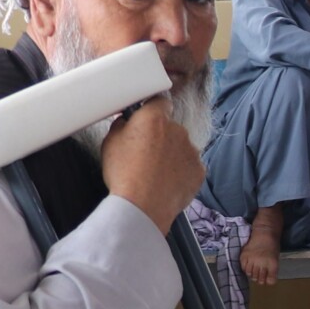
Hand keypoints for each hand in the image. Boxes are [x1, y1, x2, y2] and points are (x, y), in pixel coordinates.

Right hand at [100, 97, 205, 233]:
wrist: (142, 207)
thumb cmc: (124, 174)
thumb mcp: (110, 142)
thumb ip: (121, 125)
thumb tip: (127, 121)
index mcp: (155, 118)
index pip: (159, 101)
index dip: (152, 110)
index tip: (147, 118)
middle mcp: (178, 130)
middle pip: (170, 127)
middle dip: (160, 137)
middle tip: (145, 154)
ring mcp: (191, 151)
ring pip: (181, 147)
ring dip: (171, 155)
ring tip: (154, 173)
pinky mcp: (199, 171)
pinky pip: (190, 166)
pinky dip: (181, 172)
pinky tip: (166, 182)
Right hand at [238, 227, 281, 287]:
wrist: (264, 234)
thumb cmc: (272, 247)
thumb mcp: (276, 259)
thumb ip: (272, 271)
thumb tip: (266, 281)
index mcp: (272, 264)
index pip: (269, 281)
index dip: (268, 281)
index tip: (266, 279)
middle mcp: (261, 263)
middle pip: (259, 279)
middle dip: (259, 279)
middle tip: (259, 275)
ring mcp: (252, 260)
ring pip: (250, 275)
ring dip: (252, 274)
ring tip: (254, 270)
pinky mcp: (244, 256)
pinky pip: (244, 268)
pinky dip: (246, 269)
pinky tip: (249, 266)